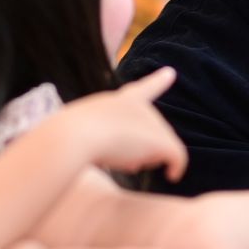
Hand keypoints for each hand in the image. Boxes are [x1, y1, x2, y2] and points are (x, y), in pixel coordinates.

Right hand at [52, 68, 189, 181]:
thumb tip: (136, 162)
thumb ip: (109, 142)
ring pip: (159, 148)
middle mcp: (140, 107)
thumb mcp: (86, 134)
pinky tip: (172, 176)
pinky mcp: (163, 141)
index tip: (171, 73)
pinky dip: (177, 167)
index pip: (142, 90)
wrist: (76, 136)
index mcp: (119, 102)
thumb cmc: (71, 138)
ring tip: (120, 160)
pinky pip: (177, 157)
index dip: (158, 82)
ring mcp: (153, 122)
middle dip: (140, 150)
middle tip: (115, 157)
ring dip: (146, 159)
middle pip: (150, 134)